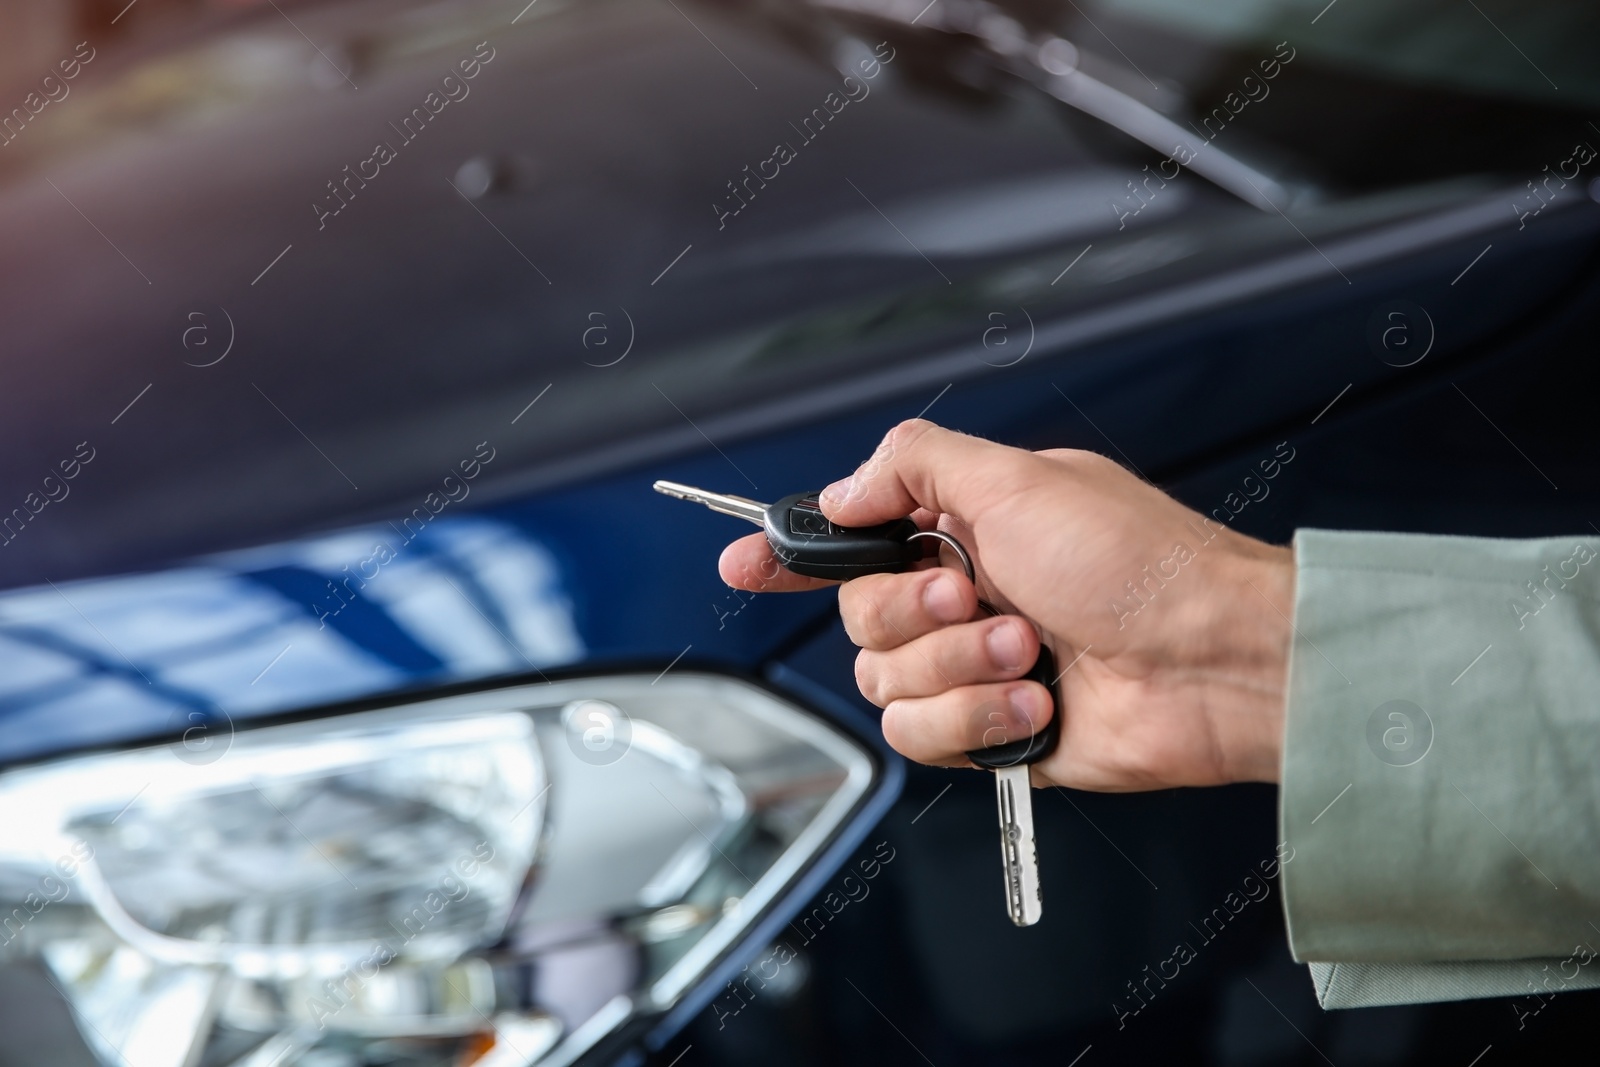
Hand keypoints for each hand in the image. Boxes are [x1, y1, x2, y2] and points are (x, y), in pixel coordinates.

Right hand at [719, 420, 1294, 789]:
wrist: (1212, 663)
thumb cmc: (1141, 563)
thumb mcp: (1018, 479)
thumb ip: (913, 466)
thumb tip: (842, 491)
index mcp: (963, 528)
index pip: (851, 538)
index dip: (791, 552)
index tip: (743, 560)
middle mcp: (962, 597)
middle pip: (857, 619)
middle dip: (915, 614)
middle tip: (980, 596)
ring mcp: (975, 668)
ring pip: (885, 684)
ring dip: (957, 669)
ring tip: (1029, 652)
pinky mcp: (991, 733)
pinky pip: (924, 736)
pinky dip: (977, 720)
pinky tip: (1036, 704)